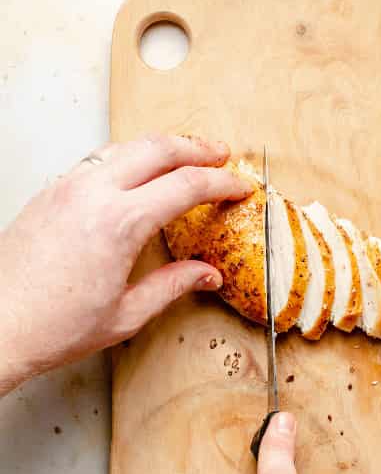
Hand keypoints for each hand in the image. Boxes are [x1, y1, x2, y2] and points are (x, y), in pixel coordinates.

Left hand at [0, 135, 248, 394]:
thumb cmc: (49, 328)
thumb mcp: (125, 315)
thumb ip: (173, 285)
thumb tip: (206, 274)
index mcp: (120, 223)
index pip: (187, 184)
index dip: (222, 182)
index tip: (239, 186)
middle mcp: (93, 194)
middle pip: (159, 147)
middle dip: (197, 147)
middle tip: (219, 155)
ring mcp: (68, 188)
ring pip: (125, 146)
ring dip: (161, 147)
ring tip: (181, 157)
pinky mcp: (50, 193)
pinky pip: (97, 159)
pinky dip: (126, 157)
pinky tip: (134, 172)